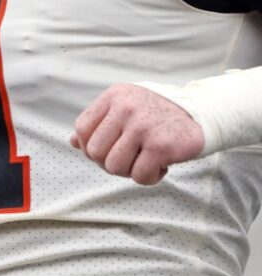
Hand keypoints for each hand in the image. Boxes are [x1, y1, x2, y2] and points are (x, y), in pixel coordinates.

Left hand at [72, 83, 204, 184]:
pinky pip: (139, 175)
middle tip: (129, 159)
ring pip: (114, 166)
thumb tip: (73, 142)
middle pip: (94, 151)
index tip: (109, 149)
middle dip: (108, 162)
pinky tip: (160, 167)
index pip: (82, 129)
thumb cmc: (158, 115)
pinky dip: (148, 178)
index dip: (90, 146)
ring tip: (143, 162)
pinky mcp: (160, 146)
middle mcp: (126, 108)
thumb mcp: (126, 108)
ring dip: (128, 172)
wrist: (202, 114)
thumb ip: (99, 124)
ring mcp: (143, 127)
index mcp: (114, 96)